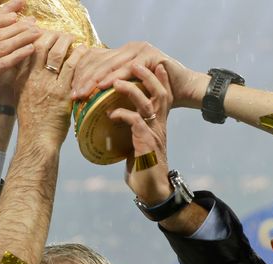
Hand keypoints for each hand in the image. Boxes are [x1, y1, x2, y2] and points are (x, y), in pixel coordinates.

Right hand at [16, 32, 84, 147]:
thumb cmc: (31, 122)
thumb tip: (29, 64)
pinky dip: (79, 55)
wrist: (37, 140)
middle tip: (59, 34)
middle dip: (51, 35)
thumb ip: (24, 80)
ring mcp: (47, 85)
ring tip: (71, 38)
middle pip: (40, 46)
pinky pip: (72, 68)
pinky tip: (84, 50)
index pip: (26, 50)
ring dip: (66, 41)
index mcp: (20, 79)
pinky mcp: (62, 93)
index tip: (42, 32)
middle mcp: (31, 79)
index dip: (34, 37)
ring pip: (57, 53)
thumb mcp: (20, 97)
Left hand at [71, 42, 207, 108]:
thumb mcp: (130, 86)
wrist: (184, 89)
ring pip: (114, 66)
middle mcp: (132, 48)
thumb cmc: (154, 91)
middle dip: (86, 79)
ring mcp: (143, 52)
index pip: (97, 60)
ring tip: (86, 91)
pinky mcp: (154, 59)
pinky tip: (105, 90)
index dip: (82, 74)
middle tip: (74, 94)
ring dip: (98, 79)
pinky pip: (131, 71)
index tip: (70, 91)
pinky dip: (117, 81)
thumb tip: (86, 90)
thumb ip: (112, 83)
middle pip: (102, 62)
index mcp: (124, 52)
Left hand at [109, 64, 173, 203]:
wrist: (153, 191)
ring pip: (148, 104)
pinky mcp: (147, 144)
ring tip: (116, 81)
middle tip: (136, 62)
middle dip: (148, 76)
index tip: (149, 62)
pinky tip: (111, 112)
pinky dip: (123, 114)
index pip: (161, 95)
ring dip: (132, 90)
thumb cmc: (143, 169)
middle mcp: (159, 125)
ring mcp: (154, 133)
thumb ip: (132, 129)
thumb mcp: (138, 143)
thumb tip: (116, 120)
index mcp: (157, 123)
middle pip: (160, 93)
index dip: (157, 78)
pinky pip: (136, 122)